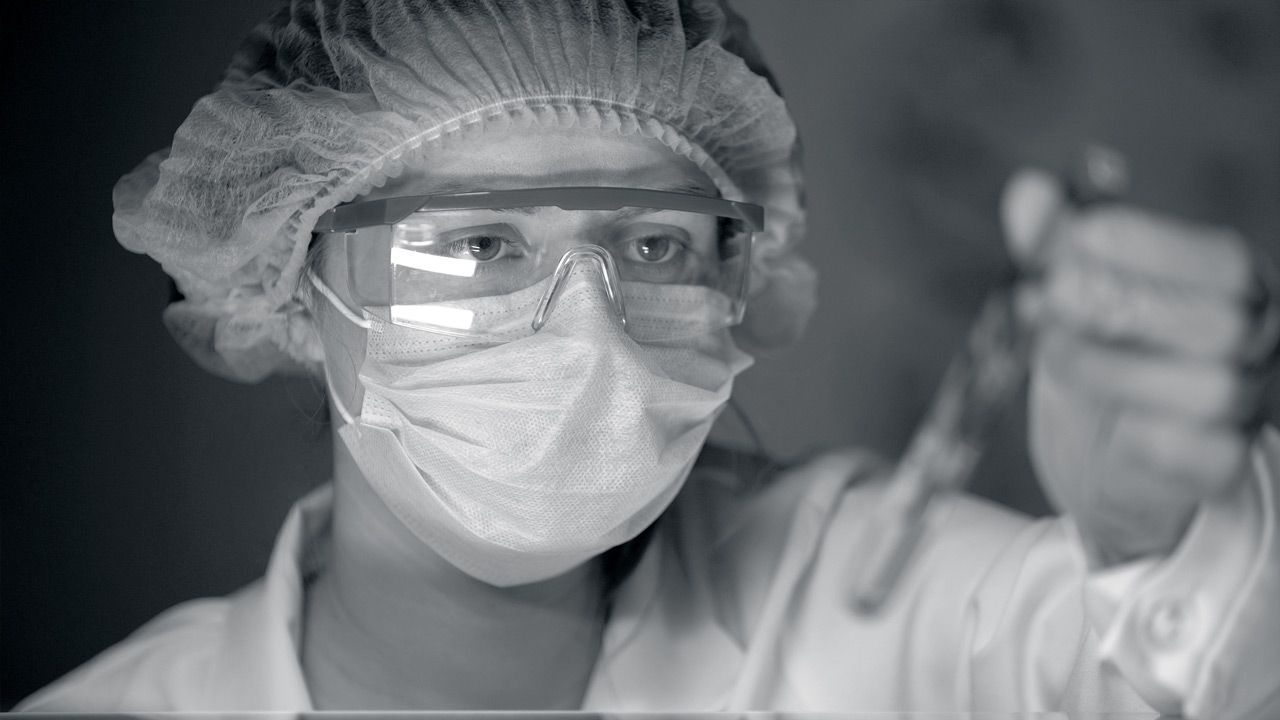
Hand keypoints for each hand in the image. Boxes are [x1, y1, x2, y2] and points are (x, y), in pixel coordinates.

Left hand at [1002, 169, 1278, 566]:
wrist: (1098, 456)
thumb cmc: (1094, 355)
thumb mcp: (1065, 294)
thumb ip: (1053, 245)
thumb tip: (1027, 193)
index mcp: (1230, 286)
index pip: (1219, 260)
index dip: (1152, 245)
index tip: (1079, 235)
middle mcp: (1254, 343)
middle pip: (1220, 323)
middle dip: (1126, 306)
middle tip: (1050, 297)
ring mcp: (1243, 408)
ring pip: (1211, 389)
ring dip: (1117, 370)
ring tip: (1054, 356)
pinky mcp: (1220, 467)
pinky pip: (1202, 454)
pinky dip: (1147, 437)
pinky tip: (1106, 422)